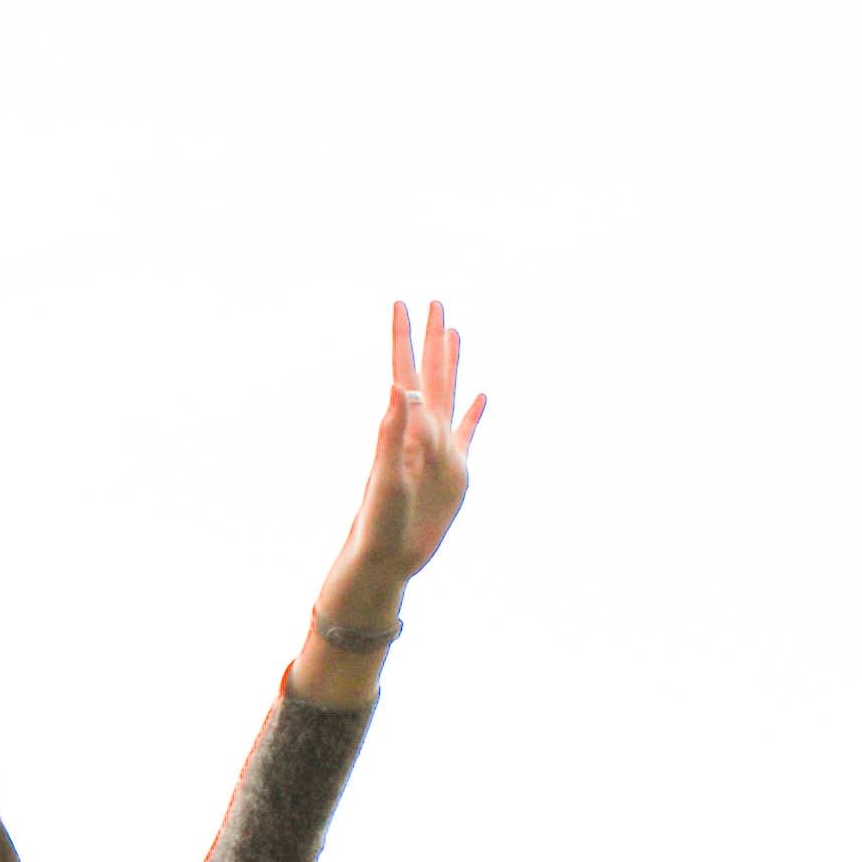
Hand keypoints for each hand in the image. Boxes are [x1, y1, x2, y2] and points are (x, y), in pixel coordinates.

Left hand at [325, 301, 484, 601]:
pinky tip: (482, 396)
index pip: (405, 373)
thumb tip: (399, 386)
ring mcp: (440, 450)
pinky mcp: (454, 471)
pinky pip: (468, 433)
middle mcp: (421, 433)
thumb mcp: (387, 476)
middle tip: (434, 302)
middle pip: (431, 374)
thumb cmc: (379, 522)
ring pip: (449, 394)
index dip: (404, 339)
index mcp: (404, 429)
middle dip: (432, 338)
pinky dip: (475, 413)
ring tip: (455, 333)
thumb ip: (392, 433)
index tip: (401, 303)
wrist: (386, 558)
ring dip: (452, 364)